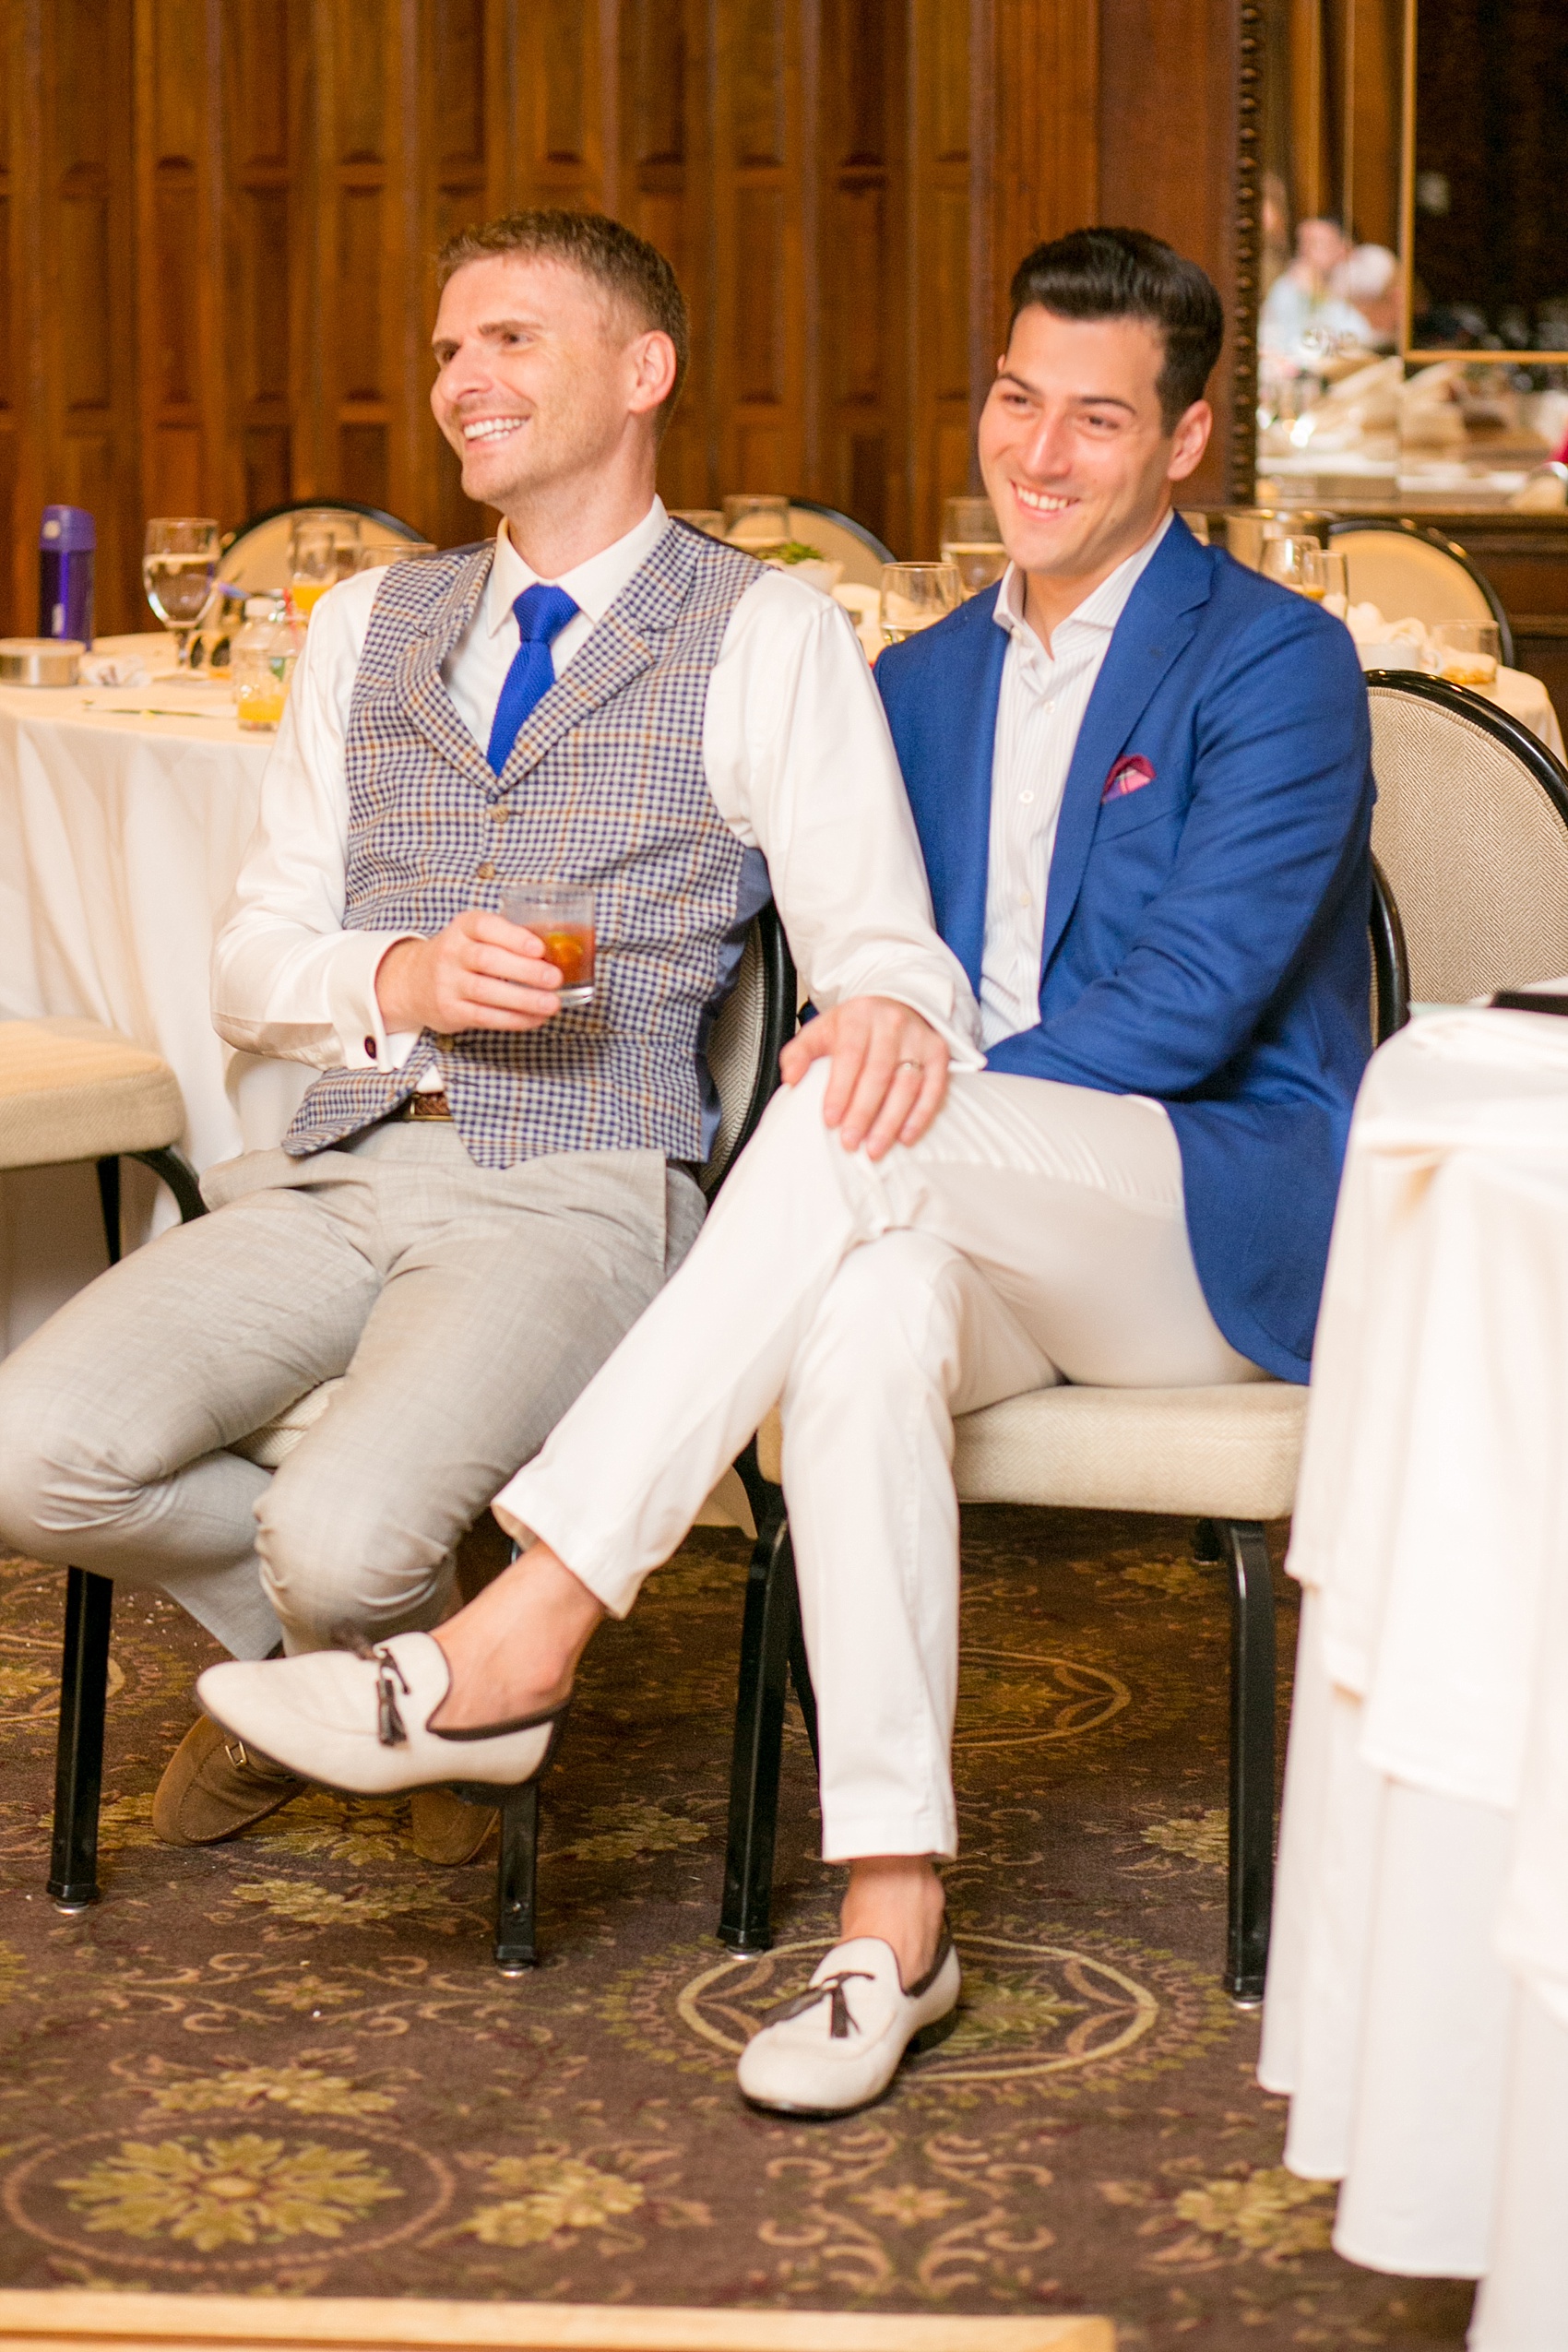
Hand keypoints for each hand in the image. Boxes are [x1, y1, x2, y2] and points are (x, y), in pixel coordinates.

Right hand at [374, 910, 562, 1034]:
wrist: (414, 981)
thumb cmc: (462, 956)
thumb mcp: (476, 936)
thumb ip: (509, 939)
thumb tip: (562, 951)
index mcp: (463, 927)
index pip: (485, 926)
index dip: (512, 937)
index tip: (539, 948)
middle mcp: (451, 952)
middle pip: (486, 960)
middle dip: (524, 970)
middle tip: (555, 978)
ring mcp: (447, 983)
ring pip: (485, 991)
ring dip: (523, 999)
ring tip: (552, 1003)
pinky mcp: (449, 1010)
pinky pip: (484, 1016)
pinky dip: (514, 1019)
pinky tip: (536, 1018)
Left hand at [778, 996, 948, 1158]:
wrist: (894, 1003)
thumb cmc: (855, 1026)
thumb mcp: (821, 1030)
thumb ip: (799, 1053)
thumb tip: (791, 1077)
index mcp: (859, 1016)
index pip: (850, 1055)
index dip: (841, 1090)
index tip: (830, 1119)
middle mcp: (892, 1024)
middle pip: (879, 1073)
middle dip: (863, 1112)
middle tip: (850, 1142)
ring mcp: (918, 1038)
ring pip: (907, 1084)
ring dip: (891, 1120)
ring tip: (875, 1147)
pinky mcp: (938, 1052)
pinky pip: (934, 1087)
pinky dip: (921, 1115)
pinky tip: (905, 1136)